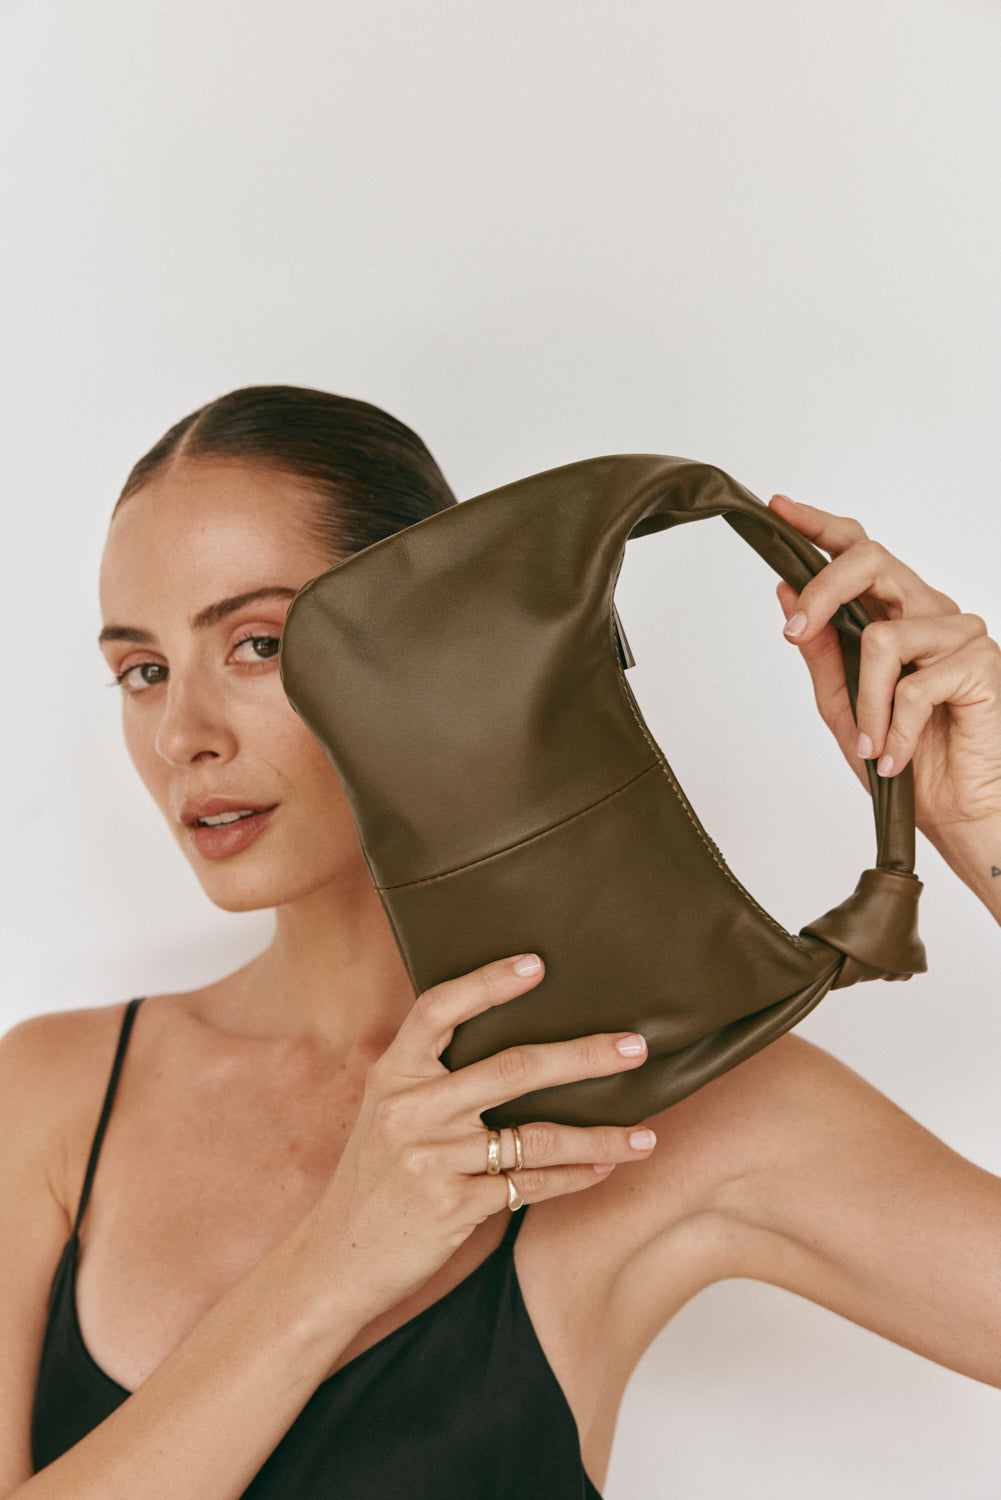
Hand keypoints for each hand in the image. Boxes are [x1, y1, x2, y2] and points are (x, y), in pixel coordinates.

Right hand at [303, 952, 655, 1325]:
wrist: (336, 1259)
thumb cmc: (376, 1178)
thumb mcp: (387, 1113)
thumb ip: (431, 1077)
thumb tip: (510, 1042)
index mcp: (393, 1074)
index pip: (438, 1010)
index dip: (487, 982)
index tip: (537, 965)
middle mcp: (411, 1109)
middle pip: (512, 1068)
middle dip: (583, 1056)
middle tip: (636, 1047)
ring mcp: (431, 1159)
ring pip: (537, 1137)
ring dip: (600, 1136)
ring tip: (646, 1134)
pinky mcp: (452, 1206)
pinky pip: (530, 1184)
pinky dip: (575, 1177)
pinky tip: (606, 1167)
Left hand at [768, 492, 1000, 841]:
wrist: (950, 810)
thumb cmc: (898, 756)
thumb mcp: (840, 704)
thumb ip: (818, 648)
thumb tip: (786, 593)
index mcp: (894, 612)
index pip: (859, 552)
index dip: (820, 526)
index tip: (780, 507)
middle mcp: (927, 610)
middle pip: (871, 561)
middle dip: (824, 592)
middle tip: (796, 632)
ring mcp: (959, 632)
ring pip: (883, 638)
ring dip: (865, 704)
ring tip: (870, 746)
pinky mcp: (981, 662)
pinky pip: (915, 684)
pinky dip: (894, 727)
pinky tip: (896, 756)